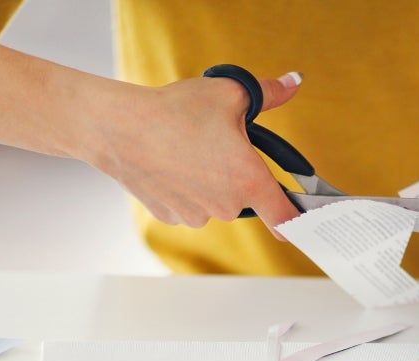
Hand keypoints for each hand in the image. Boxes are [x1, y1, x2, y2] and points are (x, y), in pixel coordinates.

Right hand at [83, 71, 303, 235]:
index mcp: (249, 180)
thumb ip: (270, 92)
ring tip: (186, 150)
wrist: (118, 128)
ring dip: (209, 183)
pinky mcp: (171, 218)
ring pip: (214, 202)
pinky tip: (168, 164)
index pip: (285, 217)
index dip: (296, 219)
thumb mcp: (231, 93)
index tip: (300, 219)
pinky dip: (184, 189)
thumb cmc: (176, 110)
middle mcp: (226, 206)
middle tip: (216, 146)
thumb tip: (294, 82)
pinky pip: (188, 205)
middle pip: (245, 198)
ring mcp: (197, 216)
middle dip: (237, 176)